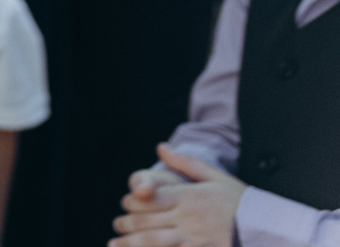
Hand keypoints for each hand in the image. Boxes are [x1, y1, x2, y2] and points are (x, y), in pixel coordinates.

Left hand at [112, 145, 241, 245]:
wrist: (270, 227)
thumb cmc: (241, 201)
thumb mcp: (215, 176)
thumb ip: (185, 163)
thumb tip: (161, 148)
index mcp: (188, 196)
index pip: (148, 198)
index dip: (132, 202)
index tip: (126, 205)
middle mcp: (188, 217)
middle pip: (146, 220)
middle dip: (126, 224)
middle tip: (117, 226)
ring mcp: (195, 238)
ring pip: (154, 240)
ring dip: (131, 243)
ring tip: (115, 244)